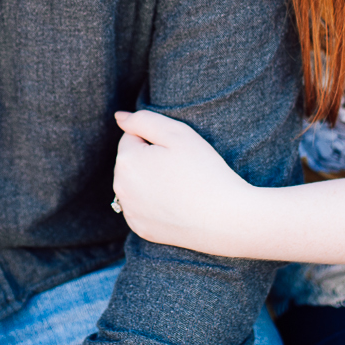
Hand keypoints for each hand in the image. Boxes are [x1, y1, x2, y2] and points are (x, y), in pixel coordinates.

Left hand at [113, 109, 251, 255]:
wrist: (224, 218)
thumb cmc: (204, 171)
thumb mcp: (177, 133)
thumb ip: (143, 119)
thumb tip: (119, 117)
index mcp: (126, 160)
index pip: (132, 138)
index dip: (156, 141)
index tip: (176, 153)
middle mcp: (120, 187)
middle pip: (131, 162)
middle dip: (149, 160)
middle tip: (181, 170)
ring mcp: (129, 211)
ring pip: (135, 185)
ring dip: (149, 182)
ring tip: (179, 187)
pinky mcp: (140, 228)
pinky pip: (141, 208)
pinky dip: (153, 204)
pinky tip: (176, 205)